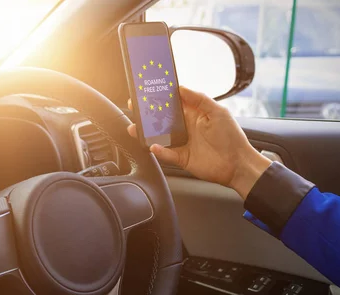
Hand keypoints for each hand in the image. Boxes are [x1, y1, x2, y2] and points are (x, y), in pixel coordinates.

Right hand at [127, 87, 271, 198]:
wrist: (238, 164)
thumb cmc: (231, 137)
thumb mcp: (218, 112)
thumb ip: (199, 99)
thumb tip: (181, 88)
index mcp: (193, 114)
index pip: (172, 103)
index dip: (159, 97)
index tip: (147, 90)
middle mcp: (185, 127)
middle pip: (161, 119)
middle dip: (146, 113)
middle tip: (133, 107)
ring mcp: (181, 143)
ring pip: (158, 136)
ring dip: (146, 132)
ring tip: (135, 128)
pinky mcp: (181, 158)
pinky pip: (166, 153)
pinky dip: (158, 150)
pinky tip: (153, 146)